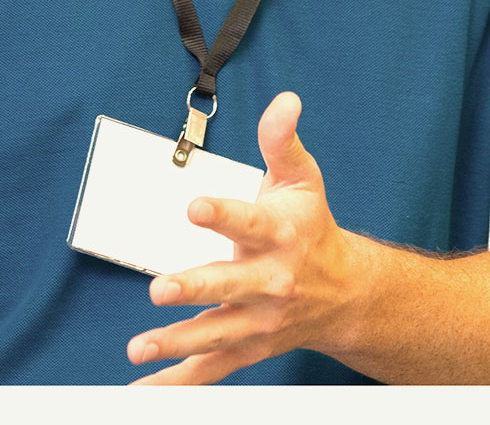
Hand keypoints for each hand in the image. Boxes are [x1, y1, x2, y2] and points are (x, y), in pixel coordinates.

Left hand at [125, 91, 365, 385]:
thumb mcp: (303, 179)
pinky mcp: (249, 346)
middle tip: (159, 289)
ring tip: (139, 346)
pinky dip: (178, 382)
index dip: (221, 214)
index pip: (248, 222)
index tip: (193, 205)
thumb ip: (282, 141)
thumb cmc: (312, 229)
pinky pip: (211, 369)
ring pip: (216, 334)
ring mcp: (258, 320)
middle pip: (228, 285)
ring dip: (176, 342)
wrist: (350, 294)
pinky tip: (143, 388)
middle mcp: (270, 282)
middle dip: (194, 288)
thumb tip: (285, 101)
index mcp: (279, 236)